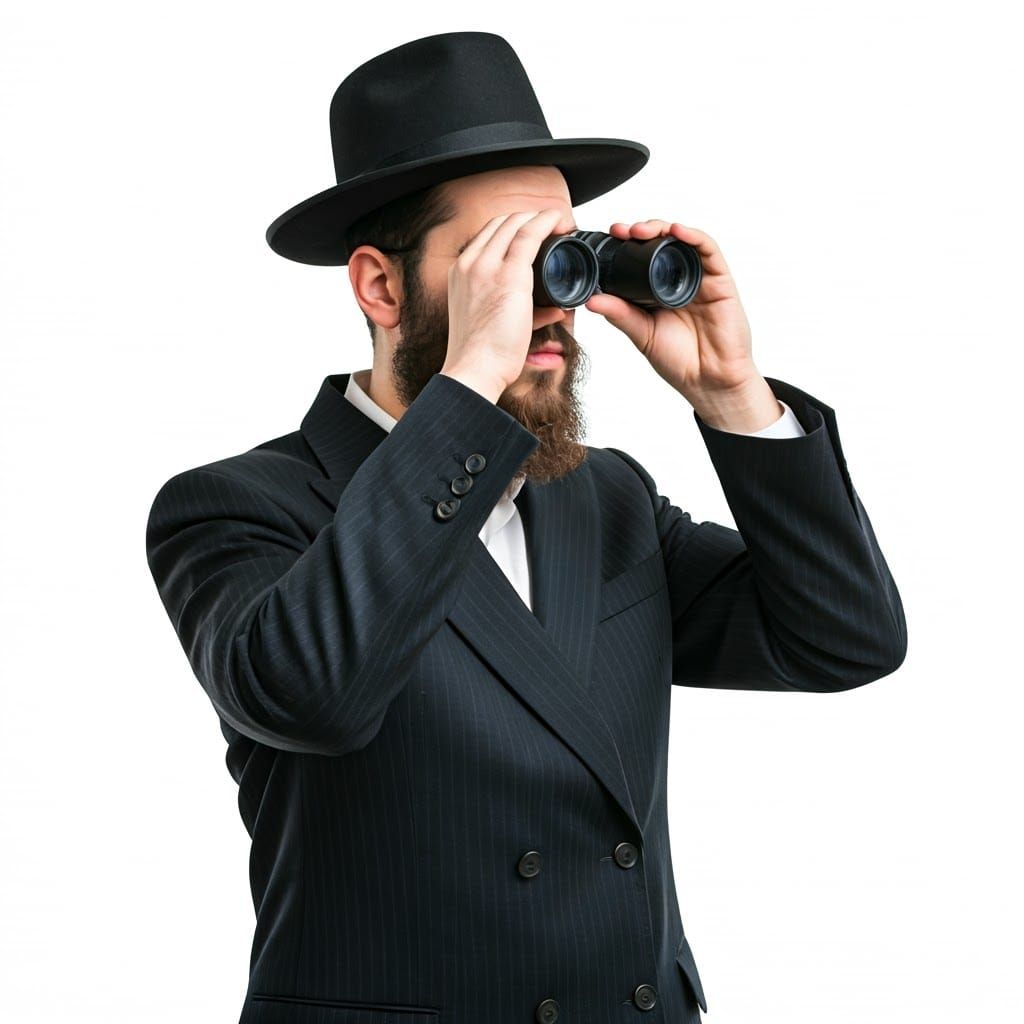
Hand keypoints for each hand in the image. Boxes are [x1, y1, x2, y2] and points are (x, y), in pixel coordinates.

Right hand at [441, 208, 563, 401]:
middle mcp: (470, 263)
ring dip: (540, 218)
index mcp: (461, 273)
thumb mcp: (492, 324)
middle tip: (552, 225)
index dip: (513, 226)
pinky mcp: (509, 275)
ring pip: (515, 223)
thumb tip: (554, 310)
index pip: (487, 235)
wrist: (473, 369)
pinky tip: (560, 220)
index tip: (534, 231)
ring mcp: (487, 266)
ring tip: (560, 223)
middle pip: (501, 223)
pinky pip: (530, 235)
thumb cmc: (483, 356)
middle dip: (529, 218)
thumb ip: (524, 312)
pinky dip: (547, 222)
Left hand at [584, 220, 766, 412]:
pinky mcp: (720, 281)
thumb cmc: (678, 360)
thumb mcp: (642, 334)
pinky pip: (709, 250)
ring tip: (641, 230)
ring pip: (682, 241)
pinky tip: (676, 231)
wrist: (708, 381)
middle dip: (641, 231)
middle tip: (621, 231)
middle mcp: (679, 279)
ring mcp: (700, 278)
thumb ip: (620, 315)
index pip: (641, 258)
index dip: (625, 245)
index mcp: (658, 290)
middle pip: (661, 243)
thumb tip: (590, 301)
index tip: (607, 239)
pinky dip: (693, 236)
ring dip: (662, 228)